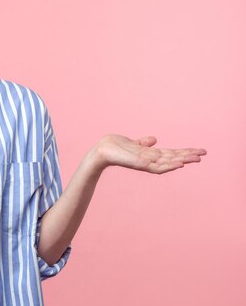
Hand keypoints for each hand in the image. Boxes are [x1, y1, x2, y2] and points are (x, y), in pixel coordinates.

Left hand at [92, 134, 206, 173]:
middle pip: (173, 158)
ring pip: (168, 163)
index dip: (184, 152)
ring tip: (196, 159)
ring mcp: (145, 163)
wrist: (101, 150)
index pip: (171, 153)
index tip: (198, 151)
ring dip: (182, 160)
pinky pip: (157, 166)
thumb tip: (154, 139)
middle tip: (204, 154)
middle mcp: (150, 160)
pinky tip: (179, 164)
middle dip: (188, 156)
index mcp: (150, 154)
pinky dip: (169, 165)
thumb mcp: (133, 143)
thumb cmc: (115, 147)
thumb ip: (143, 143)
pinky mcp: (139, 164)